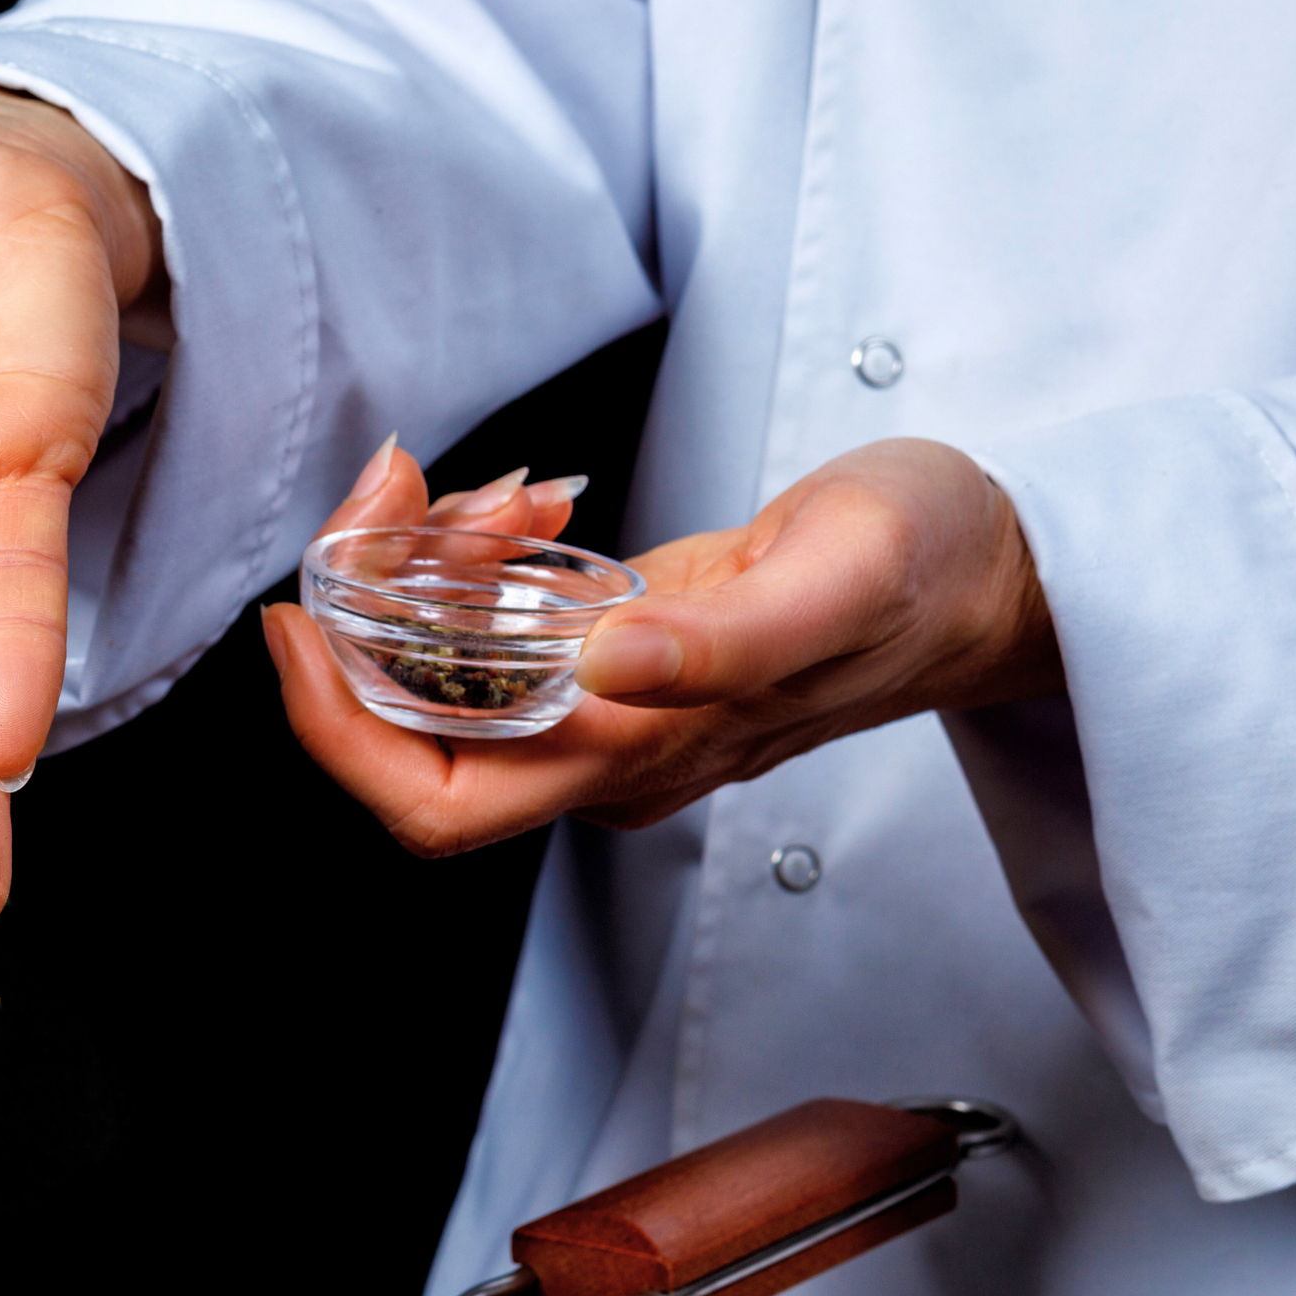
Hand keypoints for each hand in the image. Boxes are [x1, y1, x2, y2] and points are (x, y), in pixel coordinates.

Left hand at [261, 437, 1062, 854]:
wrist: (995, 570)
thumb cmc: (935, 576)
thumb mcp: (841, 581)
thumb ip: (725, 640)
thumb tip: (601, 665)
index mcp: (642, 755)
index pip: (438, 802)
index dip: (340, 734)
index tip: (301, 624)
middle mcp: (602, 749)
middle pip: (410, 730)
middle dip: (366, 616)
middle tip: (387, 500)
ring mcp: (600, 701)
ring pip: (442, 664)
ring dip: (422, 568)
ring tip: (492, 494)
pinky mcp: (609, 648)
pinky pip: (490, 620)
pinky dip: (471, 554)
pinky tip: (520, 506)